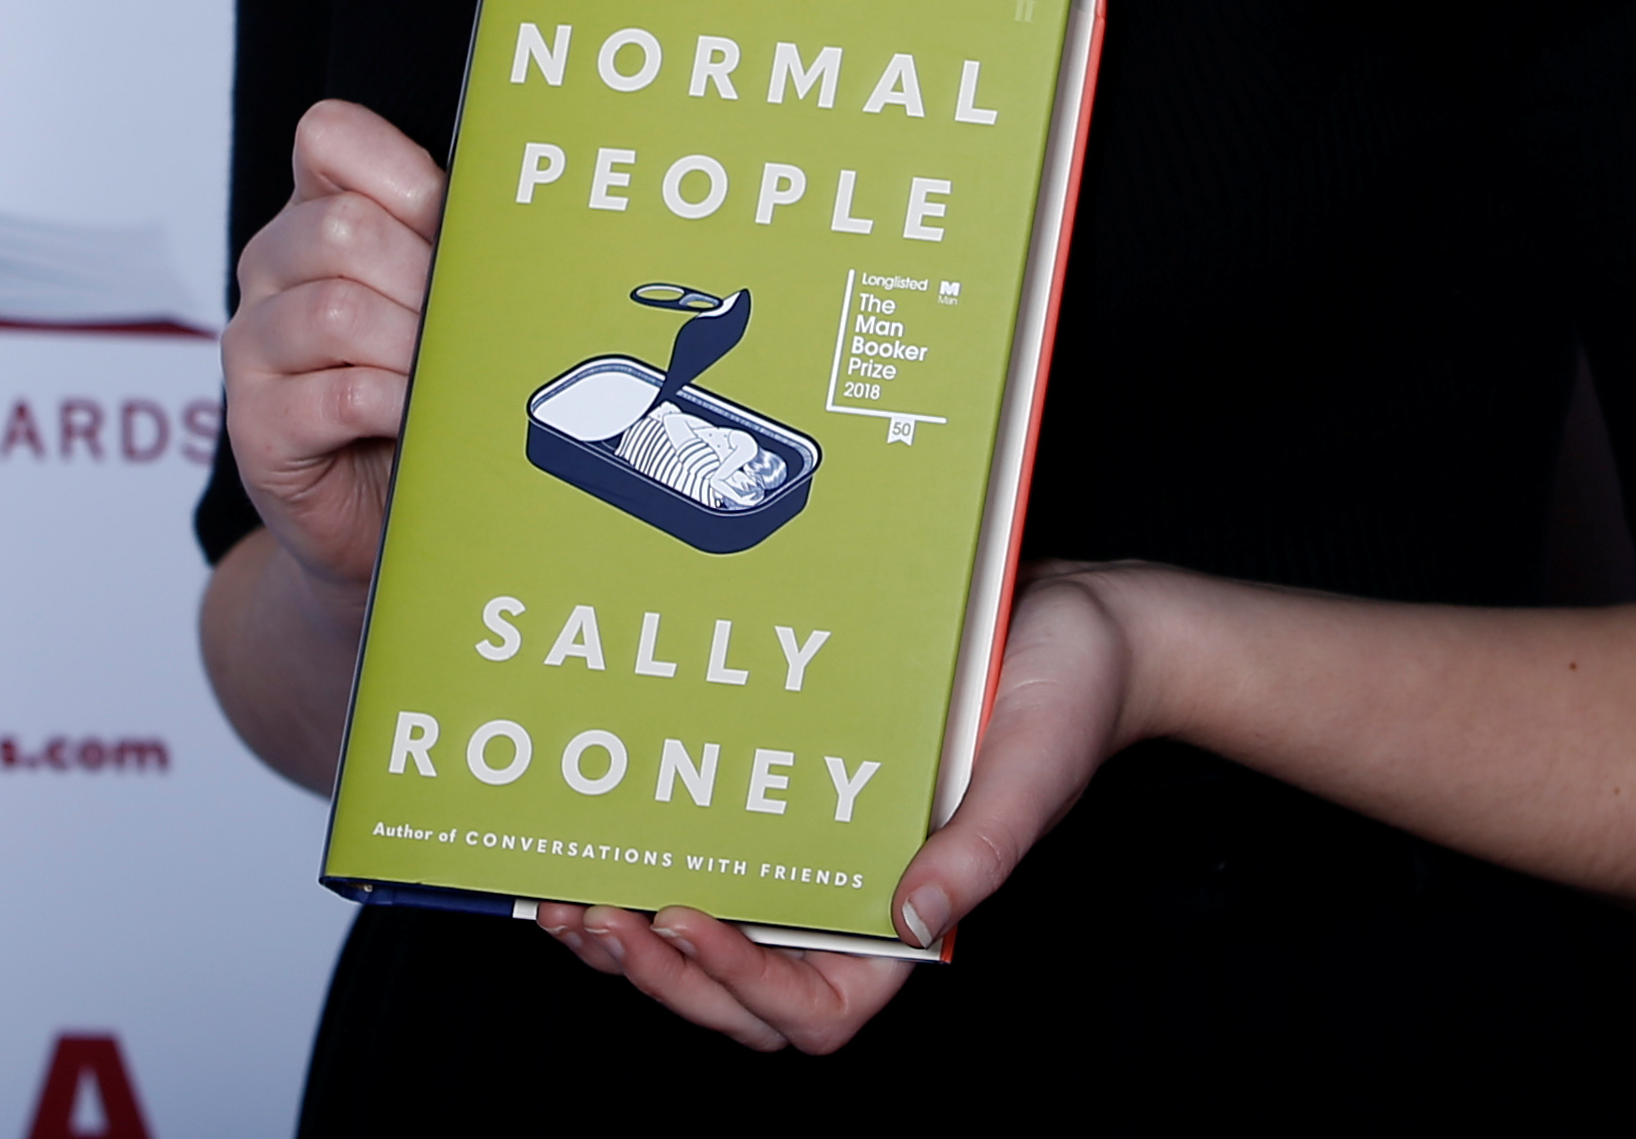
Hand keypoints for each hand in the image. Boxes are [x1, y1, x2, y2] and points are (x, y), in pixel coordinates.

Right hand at [220, 99, 447, 606]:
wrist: (376, 513)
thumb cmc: (417, 394)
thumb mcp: (436, 302)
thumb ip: (453, 246)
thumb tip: (525, 217)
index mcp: (314, 215)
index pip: (328, 137)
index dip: (401, 173)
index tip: (450, 223)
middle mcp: (271, 268)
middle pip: (341, 227)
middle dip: (424, 277)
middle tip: (465, 324)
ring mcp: (253, 346)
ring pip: (336, 310)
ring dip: (413, 348)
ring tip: (445, 378)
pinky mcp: (256, 425)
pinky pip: (336, 395)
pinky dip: (395, 405)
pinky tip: (415, 419)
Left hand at [534, 563, 1147, 1053]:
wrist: (1070, 625)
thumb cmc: (1066, 701)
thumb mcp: (1030, 769)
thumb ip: (979, 850)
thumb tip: (911, 919)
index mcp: (912, 925)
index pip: (820, 1011)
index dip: (744, 986)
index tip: (685, 918)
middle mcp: (857, 913)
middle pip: (746, 1000)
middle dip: (663, 976)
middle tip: (591, 920)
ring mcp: (819, 868)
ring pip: (716, 949)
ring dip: (639, 944)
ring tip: (565, 908)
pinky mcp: (794, 812)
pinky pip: (716, 867)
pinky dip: (652, 874)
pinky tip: (597, 847)